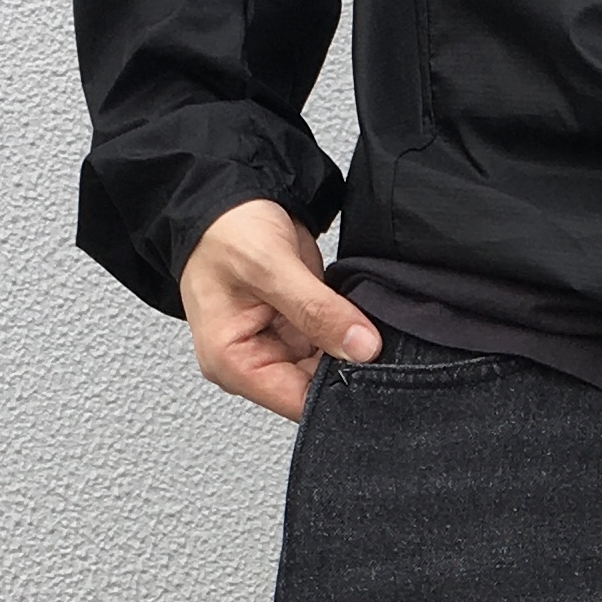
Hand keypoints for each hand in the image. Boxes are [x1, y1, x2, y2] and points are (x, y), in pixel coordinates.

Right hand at [178, 199, 380, 419]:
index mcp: (232, 363)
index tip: (372, 367)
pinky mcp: (298, 329)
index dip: (338, 390)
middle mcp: (254, 362)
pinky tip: (363, 319)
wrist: (227, 198)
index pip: (297, 403)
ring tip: (369, 325)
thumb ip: (316, 310)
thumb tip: (362, 348)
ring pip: (330, 367)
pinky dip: (350, 332)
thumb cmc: (223, 231)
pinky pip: (333, 342)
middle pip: (316, 389)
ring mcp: (277, 346)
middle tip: (378, 343)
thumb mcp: (270, 266)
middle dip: (348, 368)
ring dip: (352, 349)